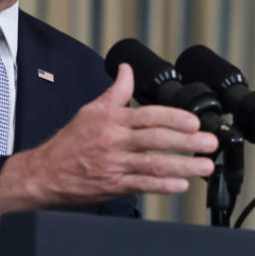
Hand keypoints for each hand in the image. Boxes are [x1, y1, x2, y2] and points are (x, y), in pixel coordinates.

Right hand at [0, 63, 216, 217]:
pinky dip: (163, 186)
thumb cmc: (69, 143)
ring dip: (183, 165)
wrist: (45, 173)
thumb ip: (115, 92)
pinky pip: (142, 185)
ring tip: (205, 166)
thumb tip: (127, 70)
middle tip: (209, 143)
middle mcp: (115, 141)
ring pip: (154, 164)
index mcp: (111, 120)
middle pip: (156, 140)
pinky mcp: (113, 185)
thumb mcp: (91, 110)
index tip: (194, 122)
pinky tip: (181, 185)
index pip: (148, 116)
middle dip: (187, 142)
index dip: (174, 118)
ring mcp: (115, 164)